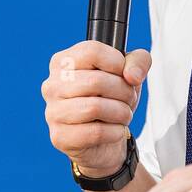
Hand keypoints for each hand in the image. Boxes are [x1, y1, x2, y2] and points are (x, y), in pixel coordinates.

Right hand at [41, 40, 150, 176]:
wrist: (105, 139)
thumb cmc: (111, 100)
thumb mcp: (129, 74)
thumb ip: (139, 61)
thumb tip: (132, 75)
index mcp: (63, 62)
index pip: (92, 52)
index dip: (117, 63)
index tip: (125, 75)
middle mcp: (52, 85)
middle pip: (96, 81)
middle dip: (124, 92)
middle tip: (128, 99)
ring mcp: (53, 112)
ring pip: (95, 108)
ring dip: (121, 113)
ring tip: (123, 115)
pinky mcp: (60, 137)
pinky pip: (96, 133)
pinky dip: (115, 132)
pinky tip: (115, 130)